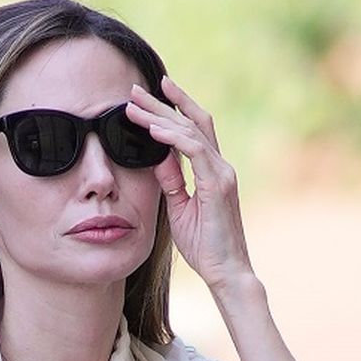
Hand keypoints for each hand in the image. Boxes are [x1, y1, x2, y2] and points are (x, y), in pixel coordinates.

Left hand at [124, 77, 252, 292]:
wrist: (225, 271)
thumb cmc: (204, 246)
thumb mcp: (179, 209)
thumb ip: (171, 182)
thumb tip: (157, 158)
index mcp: (213, 171)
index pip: (193, 130)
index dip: (172, 110)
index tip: (148, 98)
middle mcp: (220, 166)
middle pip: (192, 122)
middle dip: (163, 103)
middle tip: (135, 89)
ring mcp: (222, 173)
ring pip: (191, 130)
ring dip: (161, 116)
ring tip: (135, 105)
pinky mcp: (218, 184)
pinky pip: (194, 151)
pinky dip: (172, 137)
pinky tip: (153, 129)